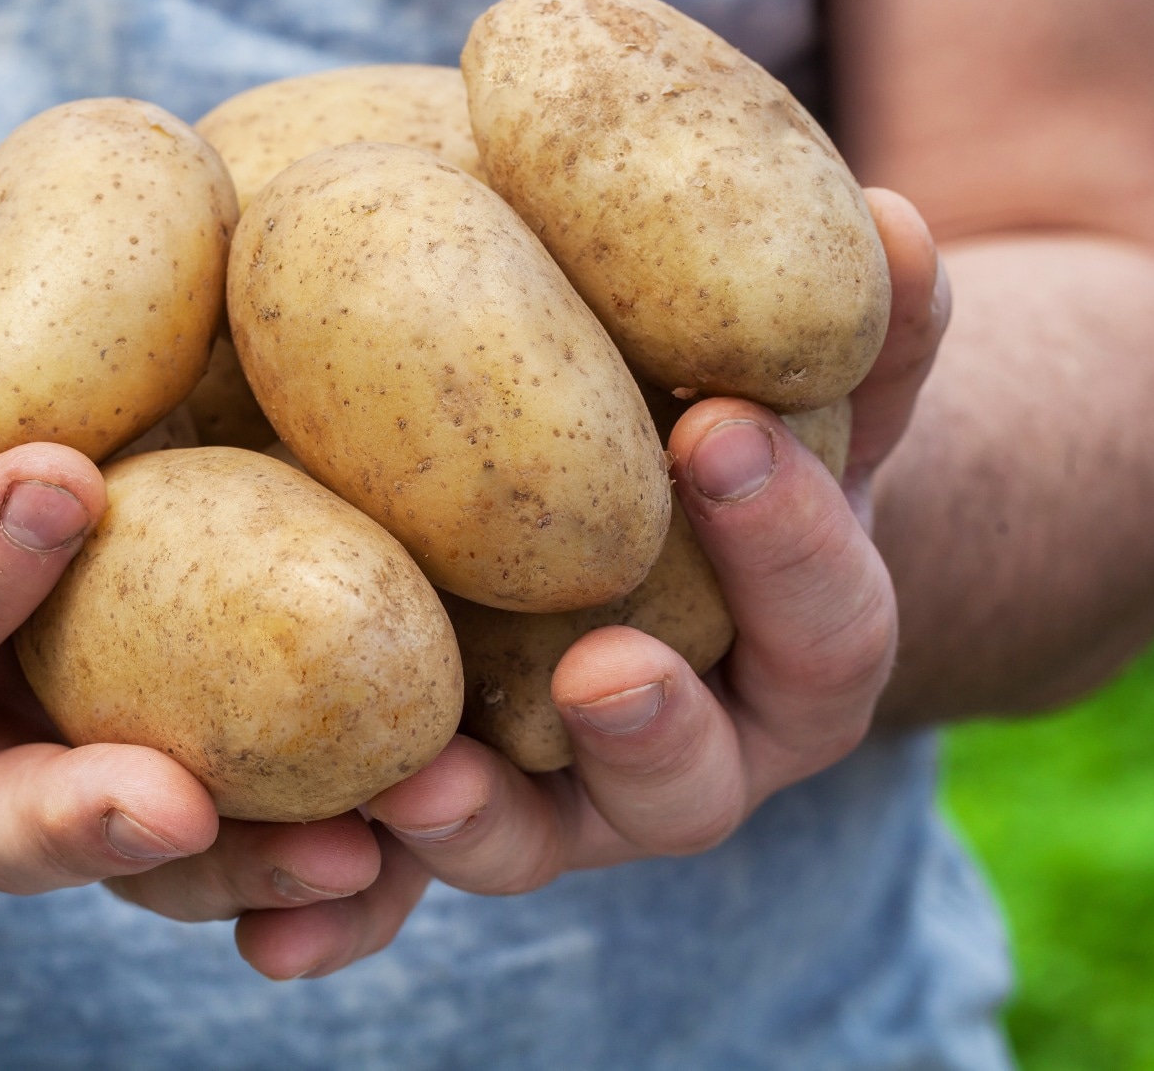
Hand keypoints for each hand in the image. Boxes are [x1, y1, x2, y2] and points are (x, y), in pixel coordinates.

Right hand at [0, 240, 413, 976]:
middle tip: (176, 799)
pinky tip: (433, 826)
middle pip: (1, 820)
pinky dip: (350, 854)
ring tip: (359, 850)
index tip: (61, 482)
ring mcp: (92, 763)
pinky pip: (270, 830)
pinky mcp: (213, 759)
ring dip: (249, 867)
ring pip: (156, 860)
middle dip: (85, 817)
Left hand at [355, 188, 949, 897]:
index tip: (721, 432)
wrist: (659, 553)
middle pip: (689, 781)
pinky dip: (338, 914)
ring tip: (416, 788)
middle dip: (652, 728)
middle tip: (603, 669)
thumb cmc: (730, 455)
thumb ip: (859, 331)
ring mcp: (561, 806)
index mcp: (799, 658)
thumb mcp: (804, 395)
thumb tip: (887, 218)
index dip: (791, 537)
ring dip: (477, 826)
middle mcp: (688, 757)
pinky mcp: (443, 818)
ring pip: (531, 846)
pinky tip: (266, 935)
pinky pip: (393, 885)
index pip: (827, 617)